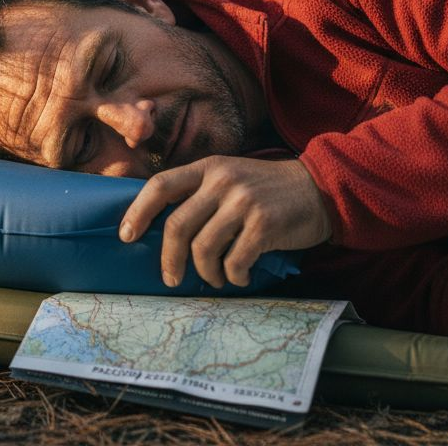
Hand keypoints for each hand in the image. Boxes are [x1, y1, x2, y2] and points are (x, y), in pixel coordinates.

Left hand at [118, 156, 332, 288]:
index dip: (138, 212)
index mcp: (209, 168)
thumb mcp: (232, 178)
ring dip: (206, 273)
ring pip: (203, 248)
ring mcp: (244, 202)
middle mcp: (223, 181)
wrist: (320, 188)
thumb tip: (164, 230)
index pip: (161, 185)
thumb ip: (201, 194)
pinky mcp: (264, 224)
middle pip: (178, 225)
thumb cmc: (269, 191)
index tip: (126, 236)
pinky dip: (233, 276)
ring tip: (216, 279)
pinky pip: (234, 261)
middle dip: (169, 259)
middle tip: (171, 278)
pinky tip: (240, 276)